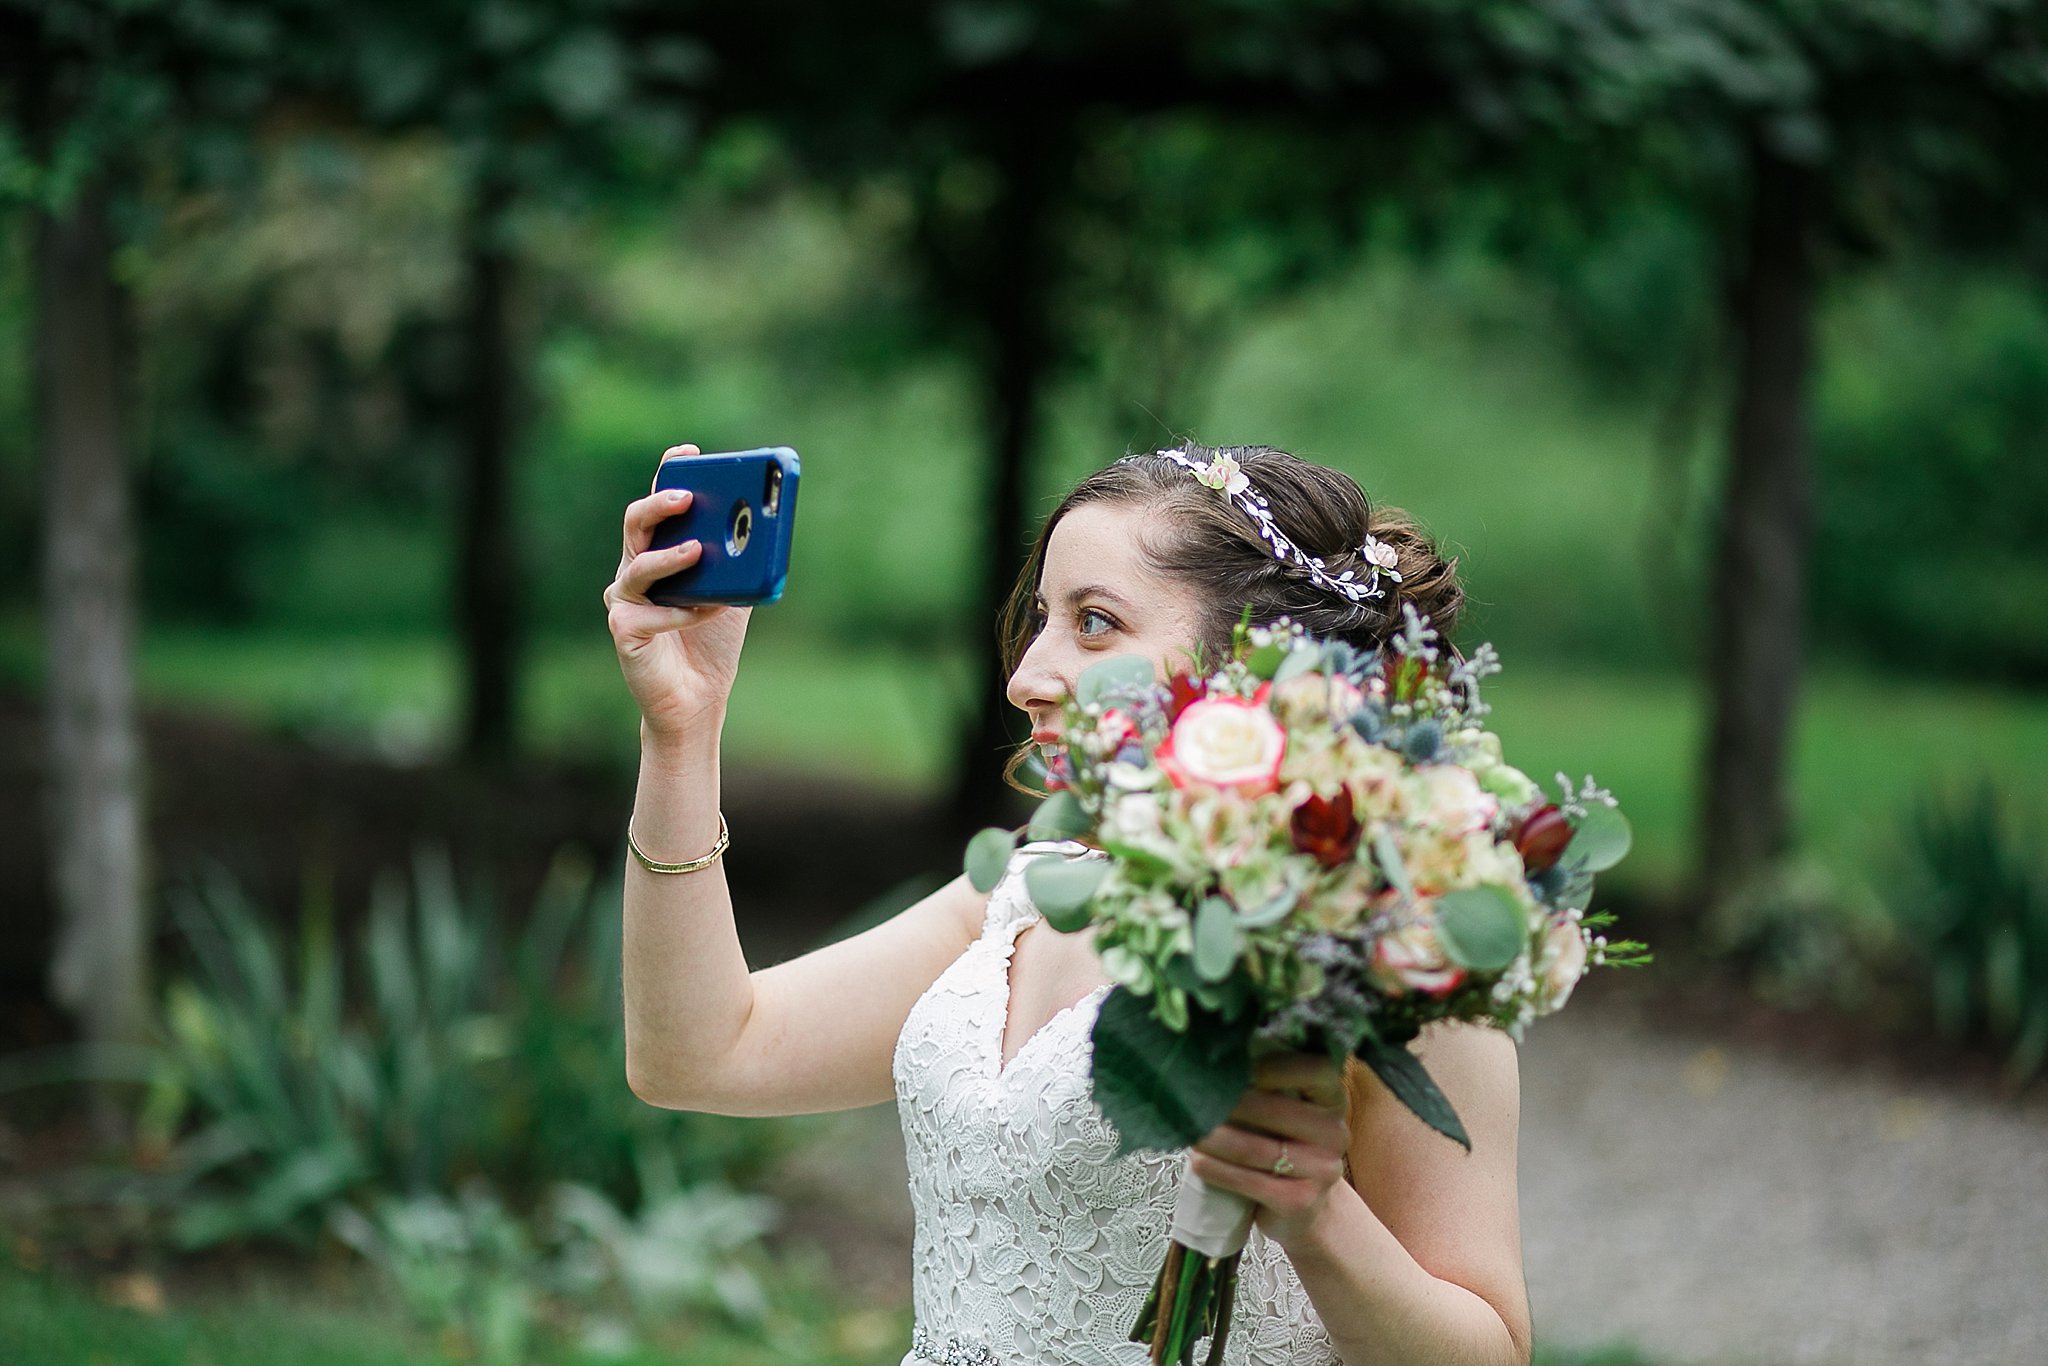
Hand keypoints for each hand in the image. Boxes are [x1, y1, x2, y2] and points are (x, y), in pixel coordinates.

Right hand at [603, 444, 752, 742]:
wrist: (698, 697)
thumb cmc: (712, 640)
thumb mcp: (734, 593)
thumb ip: (741, 563)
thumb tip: (763, 527)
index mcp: (660, 551)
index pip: (660, 503)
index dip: (668, 474)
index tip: (688, 452)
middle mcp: (635, 568)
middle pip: (636, 524)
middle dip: (660, 505)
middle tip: (688, 497)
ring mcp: (626, 599)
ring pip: (638, 566)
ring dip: (669, 557)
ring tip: (696, 550)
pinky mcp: (624, 631)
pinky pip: (649, 615)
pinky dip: (680, 613)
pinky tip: (702, 613)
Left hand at [1188, 1052, 1352, 1249]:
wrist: (1303, 1207)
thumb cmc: (1283, 1144)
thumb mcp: (1286, 1109)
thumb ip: (1266, 1085)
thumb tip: (1216, 1061)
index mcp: (1332, 1099)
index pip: (1317, 1070)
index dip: (1278, 1066)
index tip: (1239, 1066)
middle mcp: (1335, 1133)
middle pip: (1278, 1111)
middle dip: (1230, 1105)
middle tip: (1195, 1099)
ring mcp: (1322, 1170)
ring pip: (1257, 1149)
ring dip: (1215, 1139)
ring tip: (1190, 1130)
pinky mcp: (1300, 1202)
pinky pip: (1251, 1183)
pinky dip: (1219, 1170)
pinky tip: (1198, 1161)